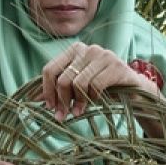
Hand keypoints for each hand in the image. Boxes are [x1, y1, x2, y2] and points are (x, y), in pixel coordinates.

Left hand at [41, 42, 157, 121]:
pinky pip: (95, 85)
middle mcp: (87, 48)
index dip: (46, 91)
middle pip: (63, 78)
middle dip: (61, 101)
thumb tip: (31, 99)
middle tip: (63, 116)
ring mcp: (104, 55)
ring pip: (78, 83)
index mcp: (74, 50)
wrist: (134, 90)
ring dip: (77, 103)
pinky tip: (95, 103)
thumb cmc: (102, 88)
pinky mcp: (117, 66)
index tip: (50, 108)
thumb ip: (57, 88)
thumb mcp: (77, 87)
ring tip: (79, 112)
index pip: (50, 69)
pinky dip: (92, 98)